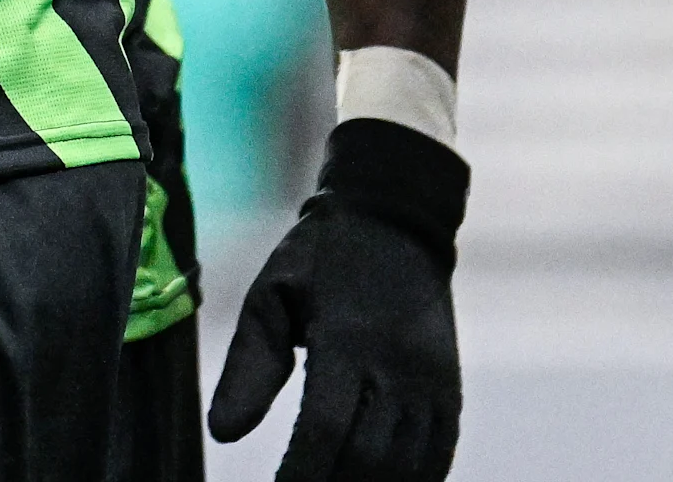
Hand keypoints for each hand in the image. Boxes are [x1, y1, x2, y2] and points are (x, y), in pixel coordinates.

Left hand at [210, 121, 464, 481]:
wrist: (396, 216)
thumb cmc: (321, 257)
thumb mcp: (272, 295)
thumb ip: (249, 366)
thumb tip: (223, 435)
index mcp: (347, 337)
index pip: (322, 429)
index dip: (299, 475)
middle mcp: (398, 362)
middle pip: (368, 457)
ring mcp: (431, 377)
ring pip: (406, 463)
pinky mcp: (449, 385)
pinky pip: (440, 451)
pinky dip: (413, 479)